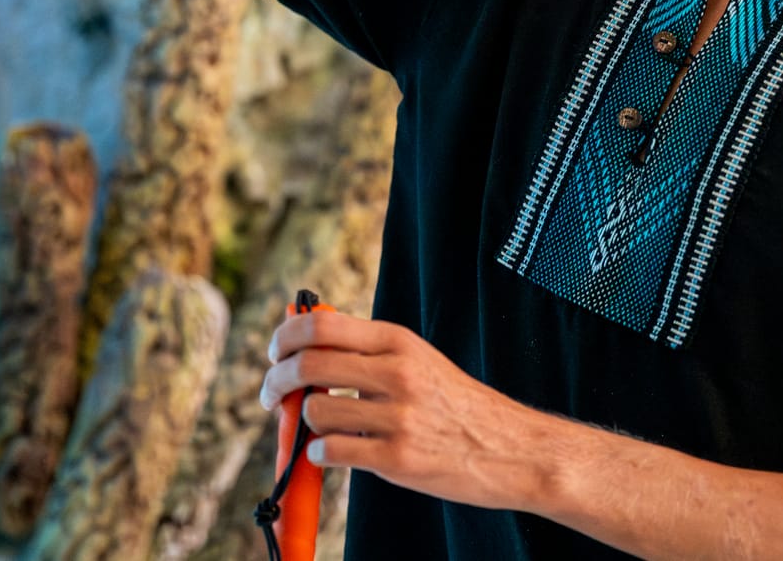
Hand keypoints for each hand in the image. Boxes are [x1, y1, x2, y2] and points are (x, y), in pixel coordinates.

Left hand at [261, 308, 538, 512]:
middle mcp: (396, 373)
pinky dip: (320, 454)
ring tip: (321, 429)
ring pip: (316, 411)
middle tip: (270, 394)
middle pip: (308, 364)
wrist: (512, 448)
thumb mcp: (417, 358)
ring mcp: (398, 417)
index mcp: (398, 342)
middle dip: (276, 380)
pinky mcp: (398, 458)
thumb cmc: (455, 404)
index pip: (322, 325)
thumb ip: (366, 349)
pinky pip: (332, 451)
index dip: (285, 337)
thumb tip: (303, 338)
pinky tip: (331, 452)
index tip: (275, 353)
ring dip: (306, 422)